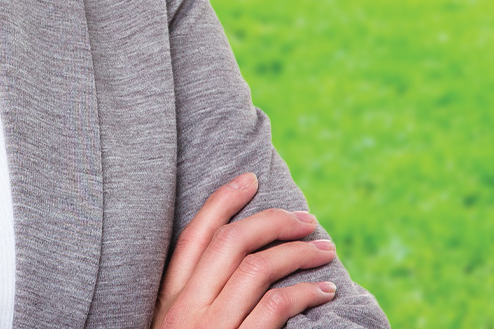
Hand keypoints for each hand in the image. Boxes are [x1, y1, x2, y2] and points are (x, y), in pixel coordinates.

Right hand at [154, 172, 338, 328]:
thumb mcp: (178, 327)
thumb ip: (196, 300)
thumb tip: (235, 265)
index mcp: (168, 299)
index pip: (194, 236)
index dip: (222, 201)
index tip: (250, 180)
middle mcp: (186, 309)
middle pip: (229, 243)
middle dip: (272, 221)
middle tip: (306, 219)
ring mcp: (212, 328)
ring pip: (257, 268)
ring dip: (298, 253)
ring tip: (324, 251)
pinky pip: (276, 305)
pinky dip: (305, 293)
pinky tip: (324, 292)